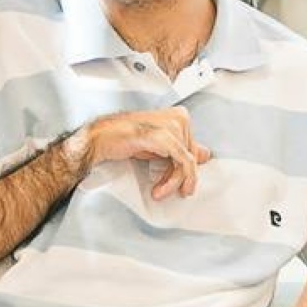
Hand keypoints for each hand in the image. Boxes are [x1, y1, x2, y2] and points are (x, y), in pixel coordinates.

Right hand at [72, 108, 211, 200]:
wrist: (101, 138)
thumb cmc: (125, 139)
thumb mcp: (159, 146)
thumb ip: (182, 149)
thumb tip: (205, 154)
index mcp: (179, 115)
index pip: (193, 148)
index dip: (184, 169)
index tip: (177, 182)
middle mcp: (179, 117)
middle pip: (191, 156)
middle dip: (178, 177)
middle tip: (163, 189)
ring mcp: (173, 125)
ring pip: (187, 162)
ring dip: (174, 182)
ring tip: (161, 191)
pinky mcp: (166, 137)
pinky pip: (183, 163)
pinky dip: (174, 179)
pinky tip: (161, 188)